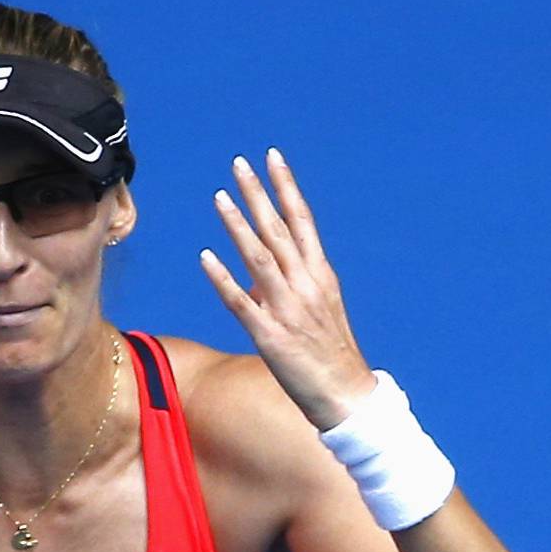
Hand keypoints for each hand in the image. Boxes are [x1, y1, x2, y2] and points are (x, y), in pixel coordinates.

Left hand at [199, 149, 378, 431]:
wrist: (344, 394)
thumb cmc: (329, 354)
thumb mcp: (315, 310)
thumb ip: (286, 287)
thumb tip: (253, 278)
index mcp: (320, 274)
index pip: (301, 220)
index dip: (286, 187)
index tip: (272, 157)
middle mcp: (305, 284)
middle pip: (278, 230)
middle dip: (258, 194)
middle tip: (239, 163)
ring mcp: (287, 308)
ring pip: (259, 257)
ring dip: (238, 225)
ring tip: (219, 196)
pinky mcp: (270, 336)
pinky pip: (241, 303)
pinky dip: (223, 279)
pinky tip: (206, 256)